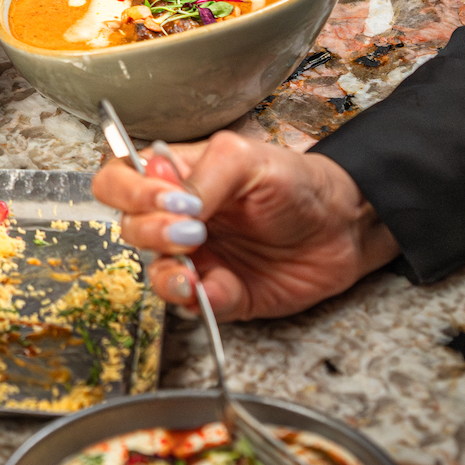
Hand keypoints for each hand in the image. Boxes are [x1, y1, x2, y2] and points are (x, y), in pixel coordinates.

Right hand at [91, 131, 398, 320]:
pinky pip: (195, 305)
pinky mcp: (221, 293)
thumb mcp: (248, 159)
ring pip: (153, 272)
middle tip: (189, 230)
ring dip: (166, 274)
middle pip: (129, 227)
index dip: (128, 190)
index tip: (165, 197)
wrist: (345, 226)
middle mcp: (177, 217)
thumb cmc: (298, 182)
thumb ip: (204, 175)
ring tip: (192, 270)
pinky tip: (218, 287)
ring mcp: (197, 258)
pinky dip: (202, 300)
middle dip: (151, 231)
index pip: (119, 178)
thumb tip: (170, 201)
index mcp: (176, 176)